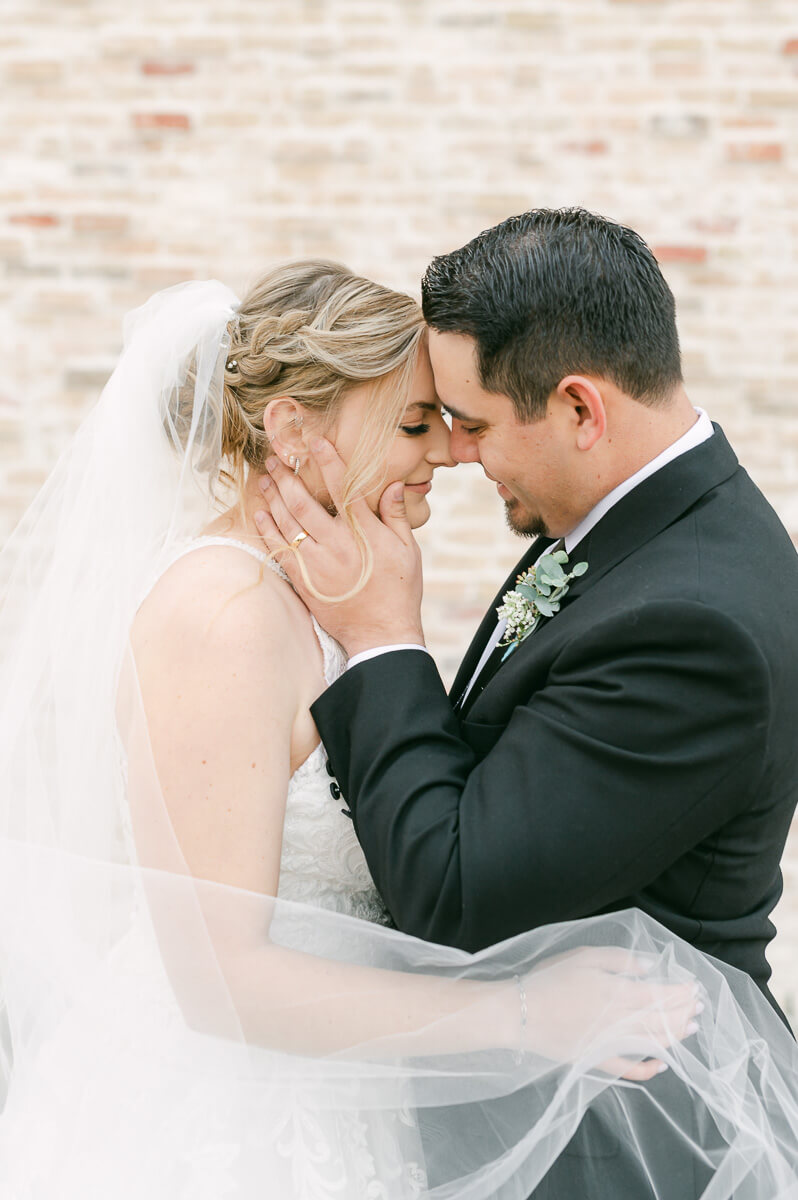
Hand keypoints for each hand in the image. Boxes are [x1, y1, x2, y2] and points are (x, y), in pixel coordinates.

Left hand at [253, 439, 425, 656]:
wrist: (382, 634)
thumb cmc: (399, 591)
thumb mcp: (407, 551)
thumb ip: (395, 516)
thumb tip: (391, 485)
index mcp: (364, 533)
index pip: (343, 487)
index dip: (328, 461)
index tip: (314, 442)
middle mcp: (337, 545)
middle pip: (304, 503)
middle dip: (286, 477)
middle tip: (274, 458)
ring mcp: (317, 564)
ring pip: (288, 523)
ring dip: (273, 498)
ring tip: (264, 479)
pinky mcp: (304, 582)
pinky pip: (280, 550)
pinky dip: (268, 530)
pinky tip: (261, 514)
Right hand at [521, 946, 701, 1081]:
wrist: (519, 1012)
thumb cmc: (549, 979)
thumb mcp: (584, 956)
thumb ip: (620, 960)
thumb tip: (650, 967)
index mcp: (619, 994)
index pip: (661, 996)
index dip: (682, 993)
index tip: (695, 988)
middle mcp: (620, 1023)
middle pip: (662, 1021)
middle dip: (684, 1012)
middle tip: (699, 1006)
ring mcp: (610, 1045)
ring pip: (652, 1044)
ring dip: (676, 1037)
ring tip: (690, 1028)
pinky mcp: (596, 1061)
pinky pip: (629, 1070)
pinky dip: (648, 1070)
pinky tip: (662, 1065)